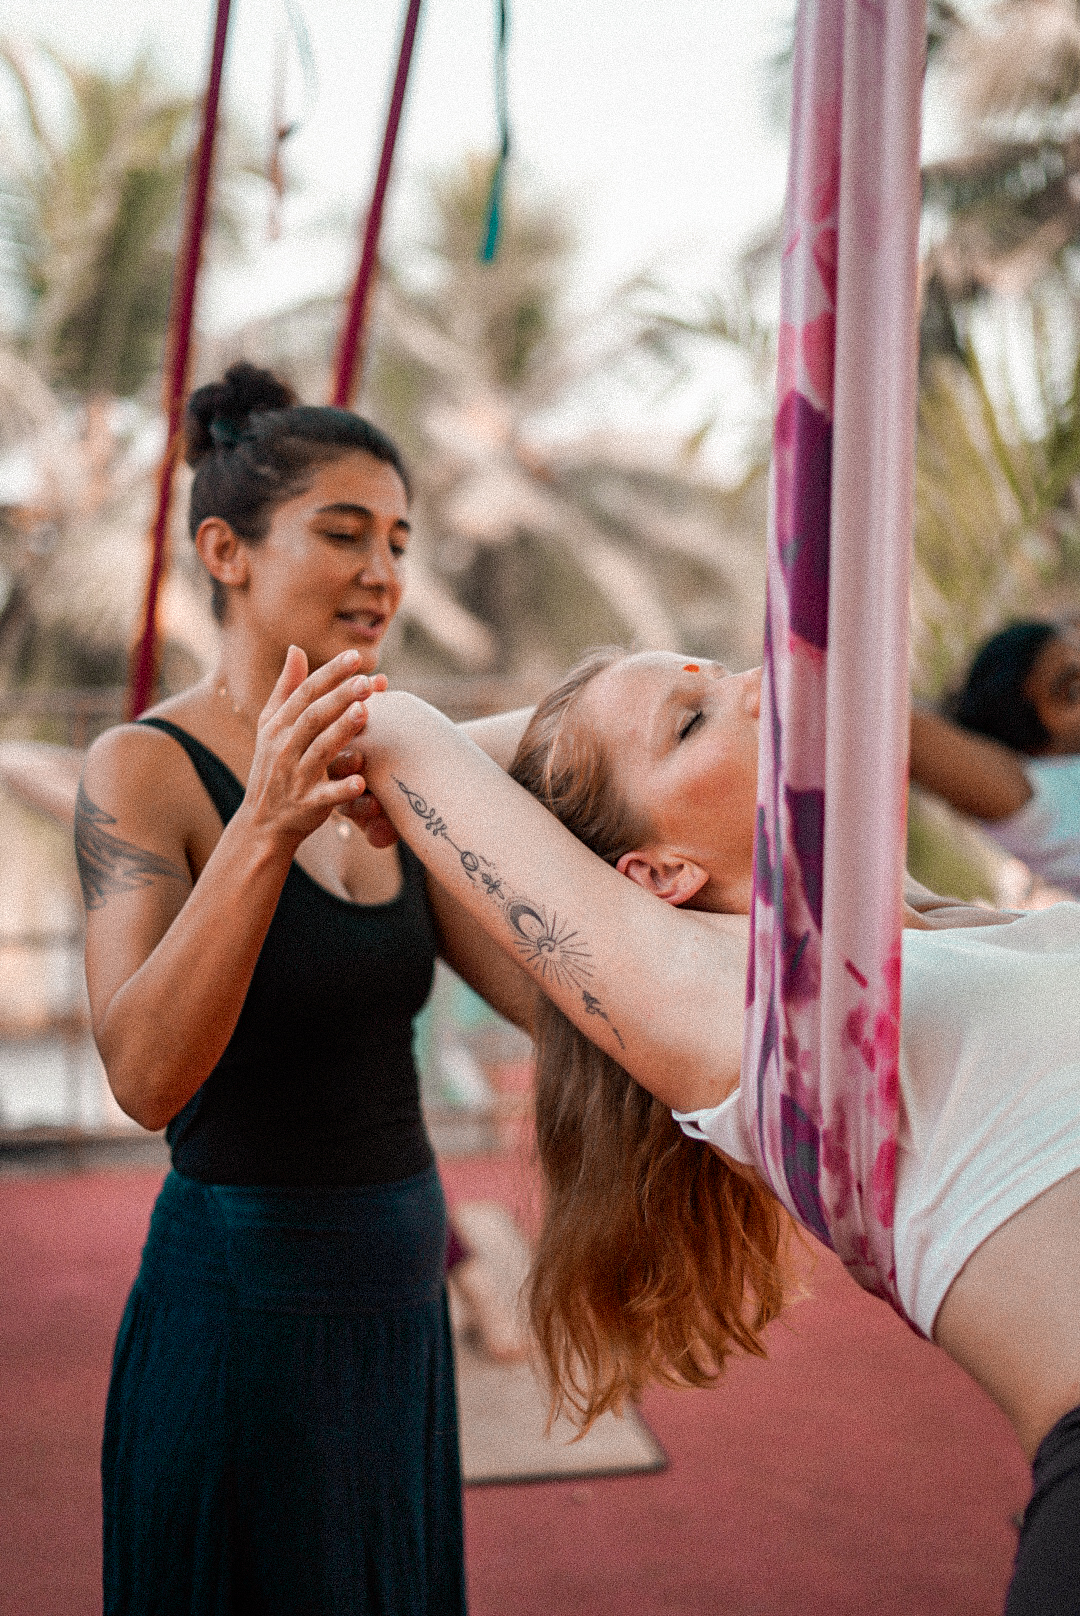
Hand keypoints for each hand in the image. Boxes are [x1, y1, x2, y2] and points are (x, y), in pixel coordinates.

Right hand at [236, 646, 387, 855]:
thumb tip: (296, 648)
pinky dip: (342, 789)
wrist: (262, 823)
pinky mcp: (307, 805)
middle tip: (368, 681)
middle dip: (340, 697)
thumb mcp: (271, 727)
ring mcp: (295, 777)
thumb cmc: (273, 767)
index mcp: (278, 726)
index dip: (330, 674)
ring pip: (320, 751)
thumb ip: (286, 688)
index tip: (355, 657)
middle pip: (313, 717)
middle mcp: (284, 748)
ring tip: (365, 712)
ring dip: (342, 731)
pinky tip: (362, 781)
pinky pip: (326, 796)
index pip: (304, 693)